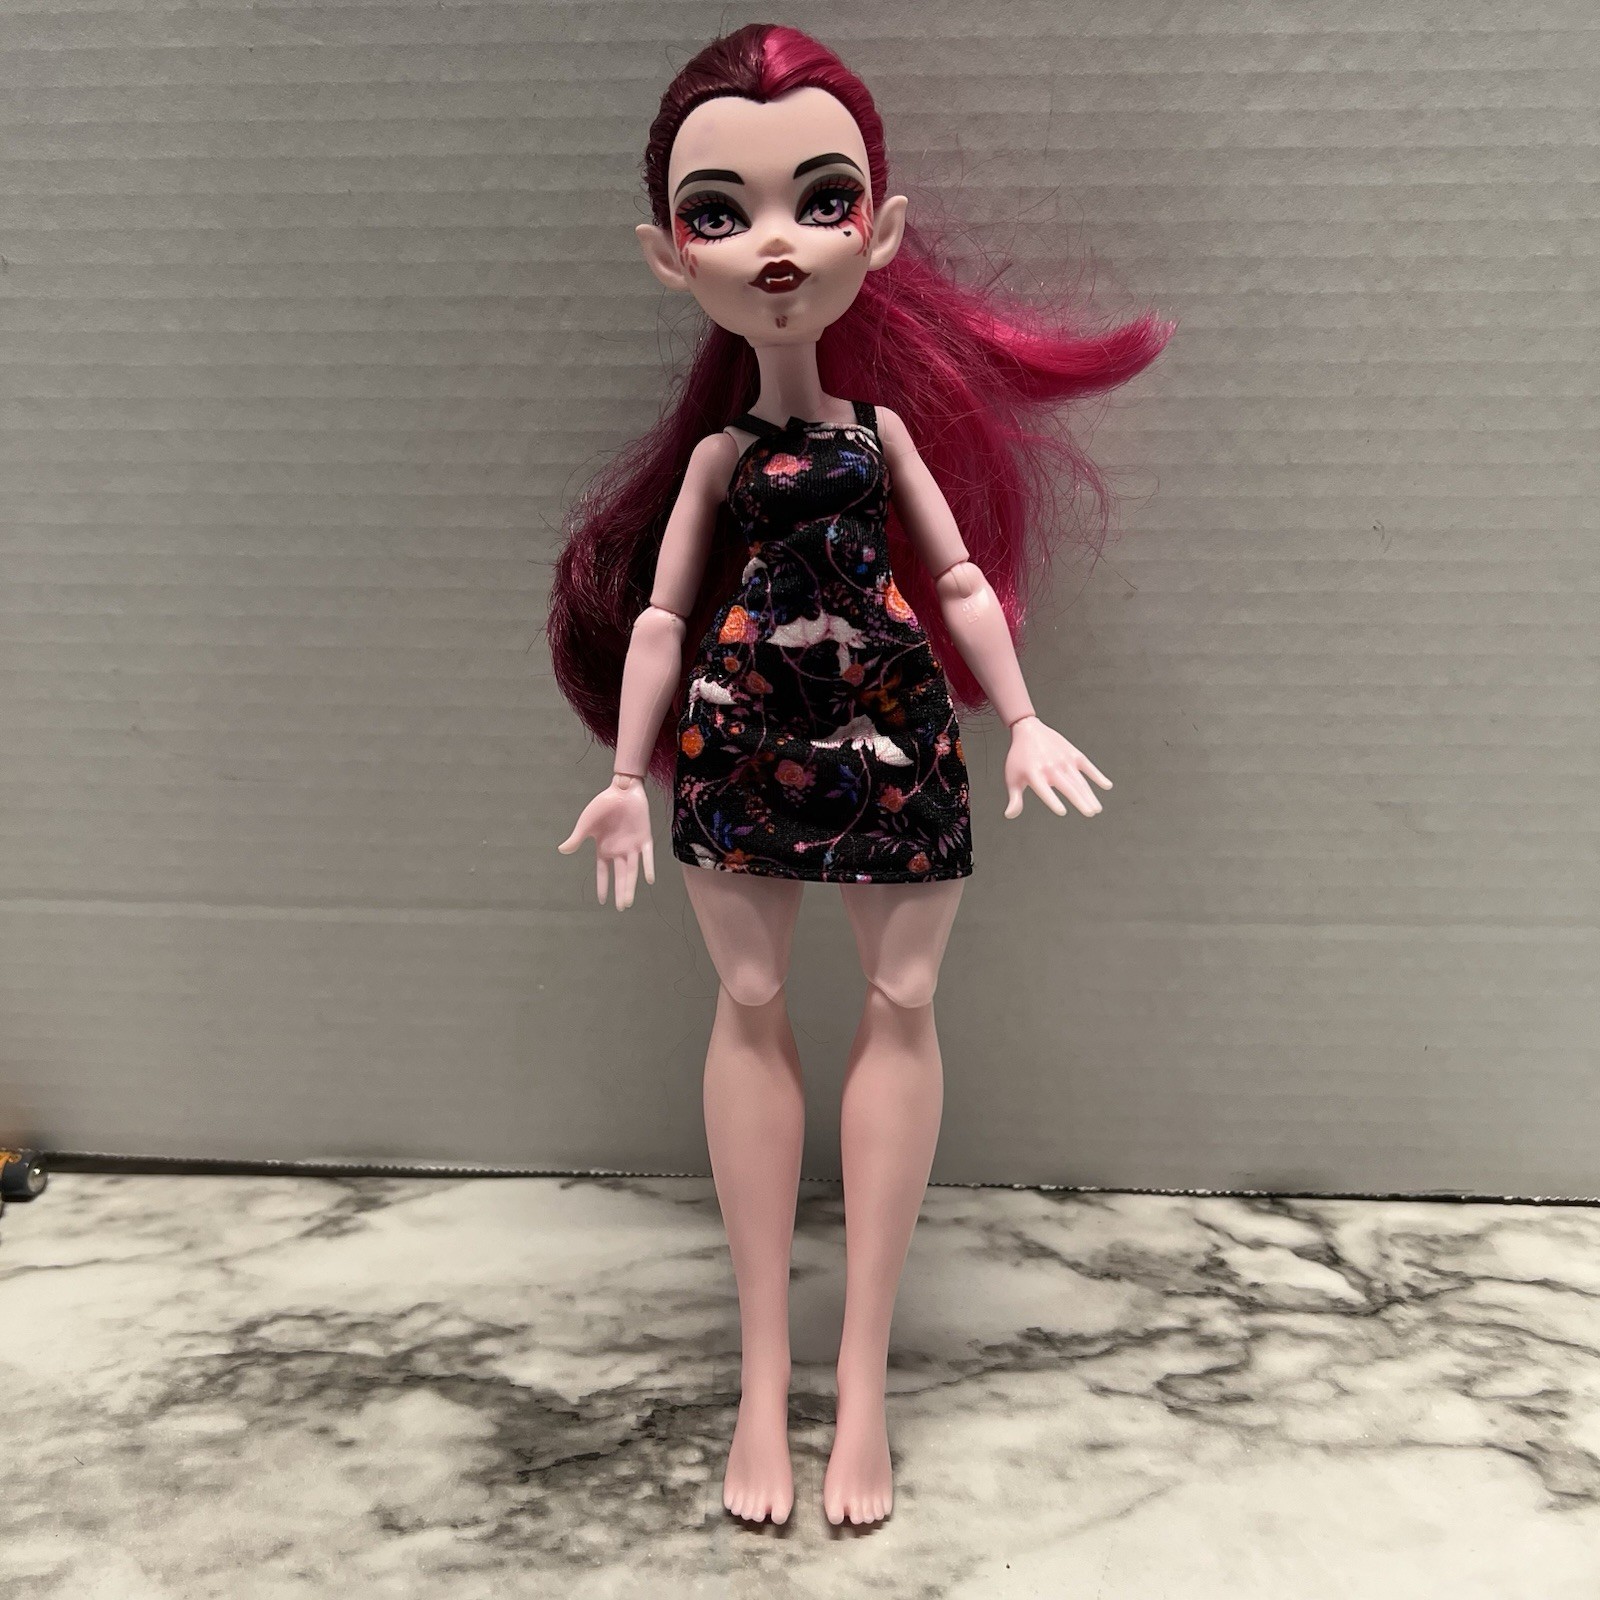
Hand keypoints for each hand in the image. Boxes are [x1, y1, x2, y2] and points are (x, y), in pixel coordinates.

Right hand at [557, 775, 655, 908]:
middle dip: (620, 891)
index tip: (601, 901)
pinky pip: (647, 856)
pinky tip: (649, 880)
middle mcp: (619, 850)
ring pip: (632, 870)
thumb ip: (577, 839)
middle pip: (620, 875)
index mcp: (604, 849)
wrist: (622, 789)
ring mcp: (632, 845)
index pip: (603, 872)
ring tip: (629, 902)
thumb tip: (562, 850)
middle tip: (621, 908)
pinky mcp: (644, 838)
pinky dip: (648, 867)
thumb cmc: (602, 805)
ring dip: (631, 885)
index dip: (603, 886)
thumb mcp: (586, 824)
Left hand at [1002, 715, 1111, 818]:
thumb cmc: (1020, 758)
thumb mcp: (1013, 778)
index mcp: (1034, 774)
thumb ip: (1014, 798)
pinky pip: (1088, 766)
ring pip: (1079, 780)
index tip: (1062, 812)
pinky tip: (1107, 785)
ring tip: (1096, 809)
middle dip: (1080, 800)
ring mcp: (1064, 760)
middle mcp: (1050, 767)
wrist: (1028, 730)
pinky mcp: (1073, 754)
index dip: (1052, 801)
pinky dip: (1097, 775)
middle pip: (1067, 786)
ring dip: (1089, 794)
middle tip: (1090, 813)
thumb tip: (1009, 815)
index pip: (1044, 790)